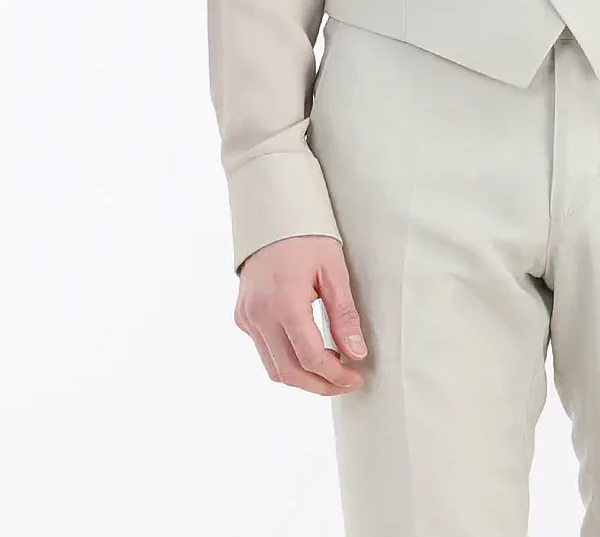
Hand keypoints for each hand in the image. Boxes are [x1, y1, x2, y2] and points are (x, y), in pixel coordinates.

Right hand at [234, 234, 369, 394]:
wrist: (272, 214)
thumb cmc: (307, 237)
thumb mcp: (334, 271)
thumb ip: (344, 316)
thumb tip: (356, 354)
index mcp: (285, 304)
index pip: (311, 358)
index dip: (336, 376)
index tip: (356, 377)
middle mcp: (260, 316)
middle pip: (289, 372)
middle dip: (319, 384)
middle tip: (345, 382)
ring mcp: (247, 317)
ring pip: (273, 367)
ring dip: (302, 376)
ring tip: (329, 370)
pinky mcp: (242, 316)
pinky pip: (263, 349)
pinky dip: (285, 359)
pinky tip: (307, 350)